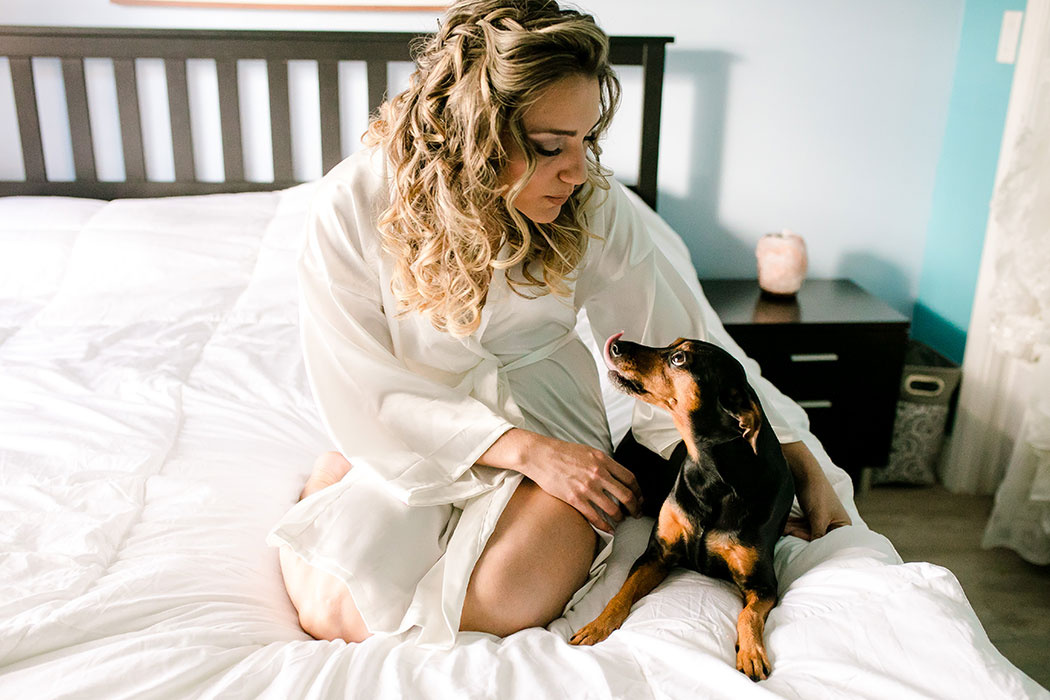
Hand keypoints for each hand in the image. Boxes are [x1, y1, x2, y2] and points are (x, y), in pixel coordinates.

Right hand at [477, 429, 642, 533]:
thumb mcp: (588, 451)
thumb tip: (615, 476)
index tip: (640, 497)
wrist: (540, 455)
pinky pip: (595, 517)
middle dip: (635, 507)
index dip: (638, 491)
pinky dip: (605, 526)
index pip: (630, 478)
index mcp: (603, 460)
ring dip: (620, 518)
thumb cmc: (562, 452)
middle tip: (637, 513)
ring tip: (620, 520)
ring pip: (613, 509)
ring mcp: (587, 487)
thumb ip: (603, 463)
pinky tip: (608, 529)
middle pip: (626, 495)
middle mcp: (598, 474)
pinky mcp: (575, 499)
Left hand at [781, 441, 851, 540]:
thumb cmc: (817, 494)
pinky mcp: (811, 515)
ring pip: (806, 532)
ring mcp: (822, 520)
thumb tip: (816, 554)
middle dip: (801, 536)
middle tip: (788, 533)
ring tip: (783, 528)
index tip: (804, 550)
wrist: (804, 472)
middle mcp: (834, 524)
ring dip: (794, 530)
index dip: (817, 547)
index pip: (830, 543)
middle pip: (817, 538)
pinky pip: (801, 525)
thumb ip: (818, 536)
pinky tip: (783, 526)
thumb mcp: (819, 518)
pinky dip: (792, 525)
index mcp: (843, 525)